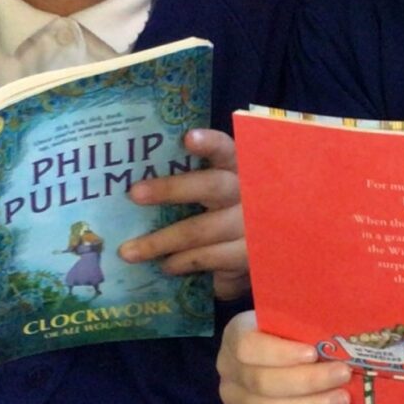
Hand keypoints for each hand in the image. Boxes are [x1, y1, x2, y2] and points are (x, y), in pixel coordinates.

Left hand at [121, 129, 249, 298]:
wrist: (274, 245)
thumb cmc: (234, 210)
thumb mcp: (223, 190)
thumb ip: (195, 180)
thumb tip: (138, 181)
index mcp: (240, 168)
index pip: (227, 149)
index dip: (210, 143)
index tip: (187, 138)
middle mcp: (248, 192)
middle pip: (211, 186)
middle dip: (170, 189)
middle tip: (134, 193)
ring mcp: (251, 224)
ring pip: (200, 229)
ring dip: (161, 241)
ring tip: (129, 251)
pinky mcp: (249, 254)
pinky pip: (210, 257)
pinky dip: (183, 261)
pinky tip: (166, 265)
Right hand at [217, 311, 353, 403]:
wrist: (274, 357)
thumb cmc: (288, 334)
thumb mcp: (291, 322)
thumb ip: (306, 328)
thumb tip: (337, 339)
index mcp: (236, 335)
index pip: (248, 346)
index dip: (280, 353)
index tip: (313, 353)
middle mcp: (227, 368)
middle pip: (261, 382)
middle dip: (308, 381)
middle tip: (342, 375)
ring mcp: (230, 399)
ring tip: (340, 399)